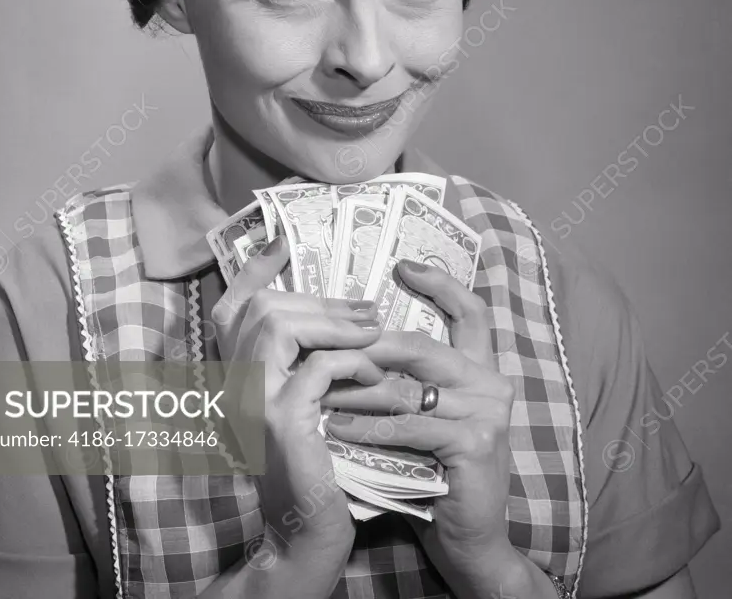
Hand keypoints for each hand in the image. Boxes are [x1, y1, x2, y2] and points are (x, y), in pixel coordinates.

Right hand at [211, 236, 382, 585]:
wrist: (305, 529)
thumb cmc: (313, 462)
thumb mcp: (304, 402)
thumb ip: (304, 359)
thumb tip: (336, 312)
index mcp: (236, 373)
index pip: (231, 305)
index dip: (253, 268)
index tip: (281, 240)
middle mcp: (233, 382)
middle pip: (262, 308)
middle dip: (320, 299)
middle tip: (366, 307)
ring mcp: (251, 399)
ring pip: (279, 325)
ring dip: (334, 322)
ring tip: (375, 330)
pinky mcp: (279, 420)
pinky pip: (315, 366)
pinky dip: (350, 360)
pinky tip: (375, 370)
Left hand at [323, 259, 516, 585]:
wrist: (471, 541)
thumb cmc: (436, 474)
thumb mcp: (425, 418)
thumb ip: (408, 381)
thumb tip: (354, 341)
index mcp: (482, 370)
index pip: (471, 313)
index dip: (441, 283)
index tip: (403, 264)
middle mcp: (492, 382)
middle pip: (419, 347)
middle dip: (364, 347)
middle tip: (318, 346)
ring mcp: (488, 411)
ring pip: (406, 387)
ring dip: (353, 390)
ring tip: (313, 388)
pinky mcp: (477, 442)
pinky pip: (408, 426)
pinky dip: (365, 427)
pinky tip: (333, 429)